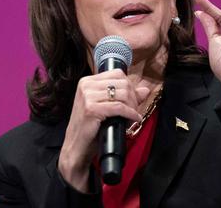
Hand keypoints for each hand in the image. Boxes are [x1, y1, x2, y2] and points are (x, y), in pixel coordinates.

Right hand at [58, 69, 148, 191]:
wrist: (76, 146)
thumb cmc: (90, 128)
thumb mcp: (106, 107)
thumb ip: (124, 96)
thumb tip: (145, 90)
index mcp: (87, 81)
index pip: (117, 74)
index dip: (130, 86)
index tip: (133, 99)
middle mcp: (86, 85)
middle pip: (122, 83)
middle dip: (134, 97)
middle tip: (135, 110)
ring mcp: (87, 96)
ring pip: (122, 94)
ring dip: (133, 106)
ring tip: (133, 116)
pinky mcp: (91, 109)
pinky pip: (119, 107)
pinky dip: (130, 113)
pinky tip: (134, 119)